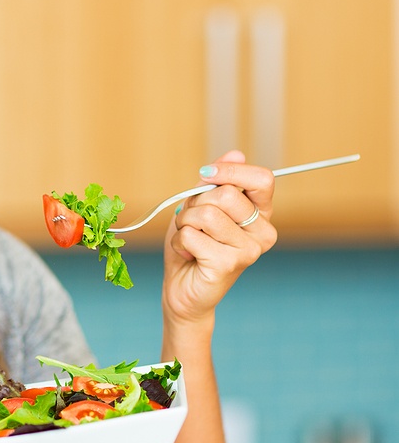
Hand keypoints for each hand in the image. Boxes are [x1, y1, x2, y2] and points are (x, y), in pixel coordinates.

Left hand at [163, 150, 276, 324]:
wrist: (183, 289)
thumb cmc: (192, 246)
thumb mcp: (200, 206)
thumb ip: (216, 182)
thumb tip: (236, 153)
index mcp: (261, 214)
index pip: (262, 179)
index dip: (231, 170)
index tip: (206, 174)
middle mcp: (263, 232)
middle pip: (226, 194)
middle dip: (195, 203)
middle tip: (192, 222)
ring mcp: (250, 250)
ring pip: (205, 214)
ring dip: (184, 224)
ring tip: (189, 240)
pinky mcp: (230, 264)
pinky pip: (191, 235)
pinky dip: (179, 242)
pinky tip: (188, 255)